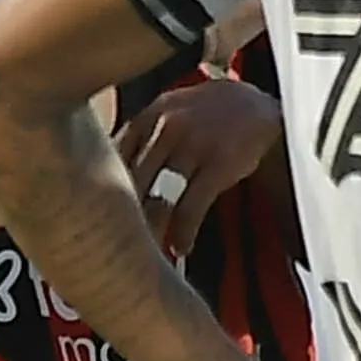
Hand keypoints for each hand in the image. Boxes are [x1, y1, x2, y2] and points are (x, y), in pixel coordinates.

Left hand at [115, 78, 282, 257]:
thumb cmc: (209, 115)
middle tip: (116, 242)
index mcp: (151, 115)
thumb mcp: (172, 110)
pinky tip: (181, 247)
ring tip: (146, 251)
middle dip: (123, 213)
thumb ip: (142, 134)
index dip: (103, 186)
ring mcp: (194, 145)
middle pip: (133, 180)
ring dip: (151, 230)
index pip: (114, 156)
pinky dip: (184, 232)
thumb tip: (106, 168)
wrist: (261, 108)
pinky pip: (192, 207)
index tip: (99, 212)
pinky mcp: (219, 165)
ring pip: (159, 197)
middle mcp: (167, 127)